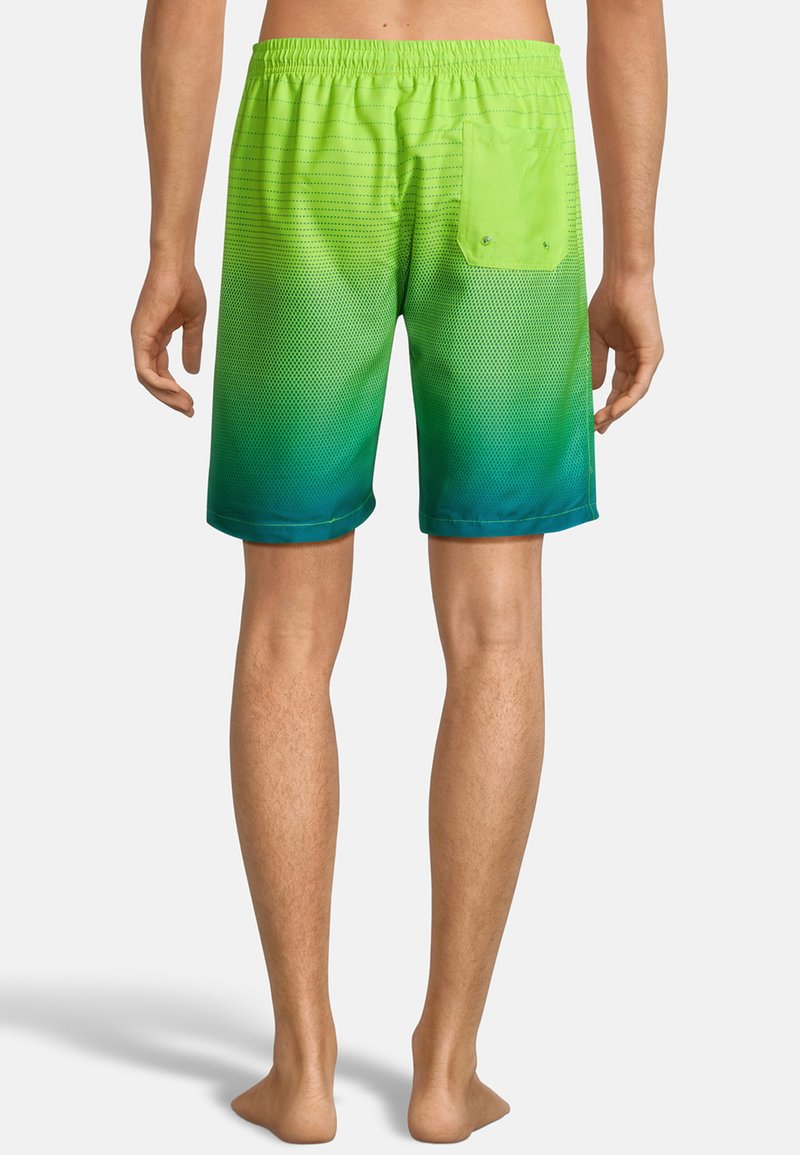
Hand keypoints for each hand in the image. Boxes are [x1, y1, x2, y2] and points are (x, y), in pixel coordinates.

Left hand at [131, 262, 206, 416]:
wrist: (177, 265)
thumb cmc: (185, 286)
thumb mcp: (193, 324)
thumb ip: (192, 347)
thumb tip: (192, 372)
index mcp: (156, 337)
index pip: (161, 372)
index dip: (175, 391)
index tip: (192, 404)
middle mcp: (145, 340)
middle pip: (153, 380)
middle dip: (171, 399)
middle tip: (190, 411)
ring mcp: (141, 338)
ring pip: (147, 379)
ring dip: (166, 396)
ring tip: (186, 405)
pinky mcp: (140, 335)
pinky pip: (145, 369)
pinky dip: (159, 383)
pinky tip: (177, 390)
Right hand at [588, 274, 663, 433]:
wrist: (621, 281)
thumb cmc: (609, 302)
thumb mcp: (596, 340)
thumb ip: (596, 364)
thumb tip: (594, 389)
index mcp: (629, 355)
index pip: (619, 387)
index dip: (607, 404)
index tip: (593, 419)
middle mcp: (641, 359)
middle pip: (627, 394)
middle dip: (612, 413)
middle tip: (598, 429)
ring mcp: (648, 358)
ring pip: (634, 393)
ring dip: (618, 410)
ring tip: (602, 423)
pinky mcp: (651, 354)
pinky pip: (640, 384)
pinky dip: (628, 399)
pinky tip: (615, 411)